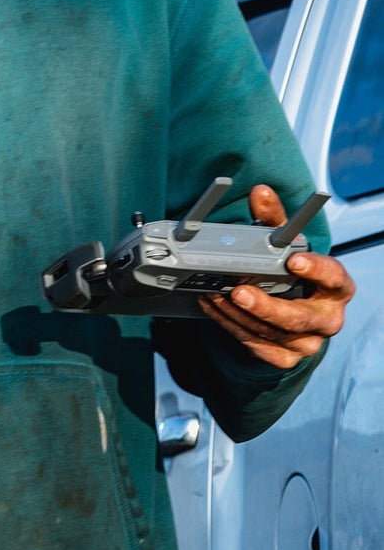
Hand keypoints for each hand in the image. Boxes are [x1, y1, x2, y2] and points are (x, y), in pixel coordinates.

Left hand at [200, 184, 355, 368]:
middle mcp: (327, 318)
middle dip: (268, 306)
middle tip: (239, 291)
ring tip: (214, 294)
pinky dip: (231, 326)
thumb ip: (275, 220)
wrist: (291, 309)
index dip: (316, 269)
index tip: (294, 260)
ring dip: (240, 315)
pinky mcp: (286, 357)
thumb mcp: (287, 245)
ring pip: (273, 334)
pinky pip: (257, 346)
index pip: (334, 278)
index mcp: (336, 288)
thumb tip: (261, 193)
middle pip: (300, 318)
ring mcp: (308, 341)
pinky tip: (214, 308)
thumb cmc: (292, 273)